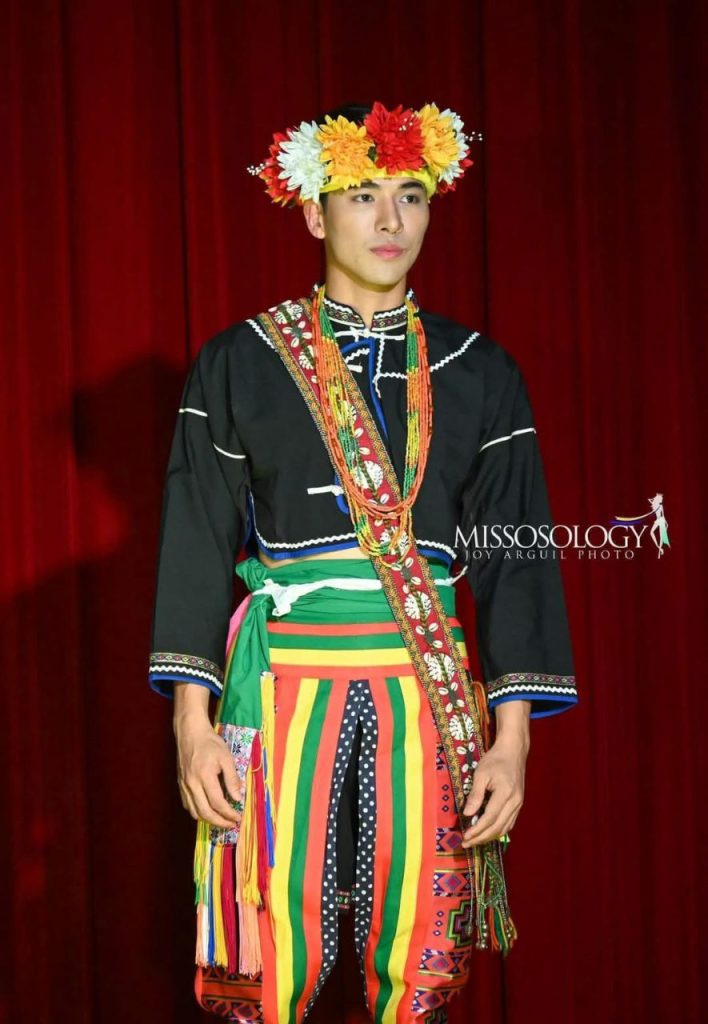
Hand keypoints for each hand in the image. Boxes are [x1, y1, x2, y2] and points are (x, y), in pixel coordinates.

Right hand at [174, 713, 244, 827]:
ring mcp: (184, 785)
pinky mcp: (180, 785)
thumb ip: (232, 779)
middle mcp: (192, 784)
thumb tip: (237, 798)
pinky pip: (188, 805)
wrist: (190, 733)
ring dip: (208, 819)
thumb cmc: (210, 743)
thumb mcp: (226, 757)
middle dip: (220, 822)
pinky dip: (198, 811)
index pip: (218, 803)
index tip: (238, 817)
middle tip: (231, 823)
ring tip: (221, 819)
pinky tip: (207, 809)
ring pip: (195, 812)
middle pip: (205, 812)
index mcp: (205, 776)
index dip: (229, 814)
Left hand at [460, 735, 528, 847]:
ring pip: (504, 828)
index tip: (465, 837)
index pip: (490, 818)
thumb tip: (467, 814)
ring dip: (489, 837)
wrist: (513, 752)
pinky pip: (509, 823)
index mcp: (505, 793)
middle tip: (466, 844)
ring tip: (474, 841)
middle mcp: (515, 802)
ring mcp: (519, 804)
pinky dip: (497, 831)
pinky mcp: (519, 804)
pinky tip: (487, 832)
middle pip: (497, 827)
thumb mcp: (481, 774)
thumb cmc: (495, 760)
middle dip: (481, 838)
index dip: (477, 830)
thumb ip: (475, 794)